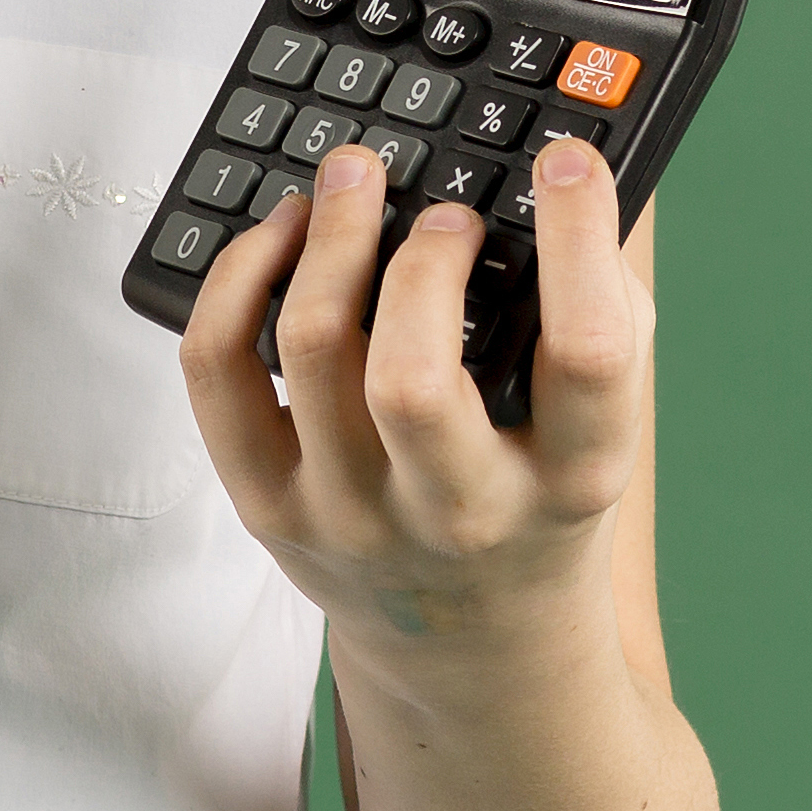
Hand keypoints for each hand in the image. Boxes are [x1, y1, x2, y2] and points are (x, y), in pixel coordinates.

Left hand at [180, 135, 652, 655]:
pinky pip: (218, 368)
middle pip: (413, 377)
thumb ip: (593, 314)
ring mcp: (349, 516)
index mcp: (571, 485)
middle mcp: (458, 514)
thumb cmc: (535, 504)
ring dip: (326, 242)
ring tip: (349, 183)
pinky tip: (276, 237)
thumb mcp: (593, 433)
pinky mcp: (266, 504)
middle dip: (419, 262)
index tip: (566, 162)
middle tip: (436, 209)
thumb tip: (556, 178)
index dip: (579, 243)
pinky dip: (238, 280)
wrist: (474, 648)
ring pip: (311, 352)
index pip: (589, 359)